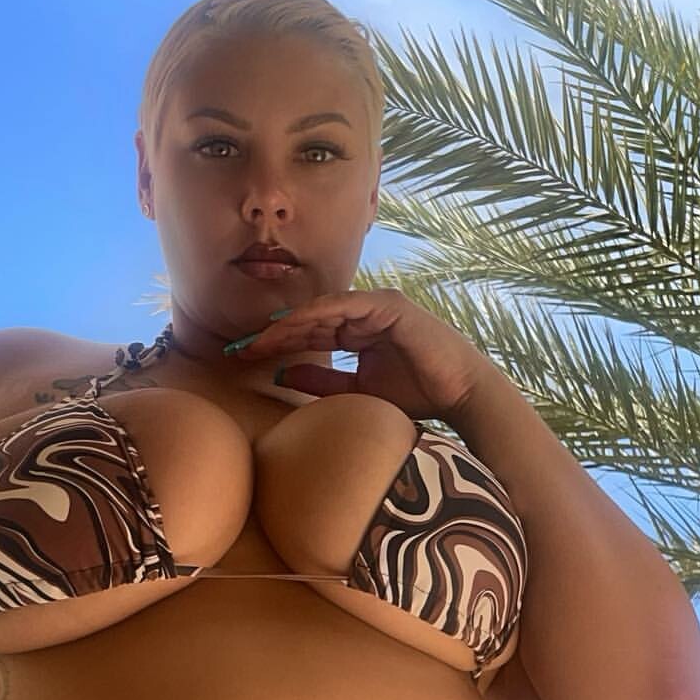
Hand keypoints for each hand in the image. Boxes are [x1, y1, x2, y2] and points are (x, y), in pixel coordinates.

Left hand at [224, 287, 492, 420]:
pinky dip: (318, 314)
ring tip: (259, 340)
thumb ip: (322, 381)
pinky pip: (345, 306)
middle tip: (239, 348)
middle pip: (309, 320)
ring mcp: (376, 305)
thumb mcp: (358, 391)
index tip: (244, 358)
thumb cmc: (417, 395)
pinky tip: (292, 326)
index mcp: (357, 330)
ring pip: (322, 310)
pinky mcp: (388, 304)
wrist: (460, 394)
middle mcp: (364, 313)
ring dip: (289, 324)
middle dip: (273, 334)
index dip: (277, 345)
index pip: (309, 334)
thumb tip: (281, 373)